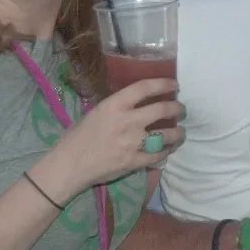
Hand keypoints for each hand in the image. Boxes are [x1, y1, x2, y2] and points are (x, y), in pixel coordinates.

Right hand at [36, 78, 185, 201]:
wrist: (69, 166)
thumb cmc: (77, 137)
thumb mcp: (96, 113)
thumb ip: (118, 107)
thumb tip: (138, 104)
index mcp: (114, 105)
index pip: (145, 88)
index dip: (164, 84)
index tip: (175, 85)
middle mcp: (127, 121)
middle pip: (163, 109)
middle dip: (178, 108)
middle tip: (181, 110)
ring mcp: (133, 142)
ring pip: (168, 134)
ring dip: (178, 133)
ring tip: (180, 132)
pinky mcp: (134, 161)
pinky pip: (159, 155)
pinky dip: (166, 152)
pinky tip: (167, 150)